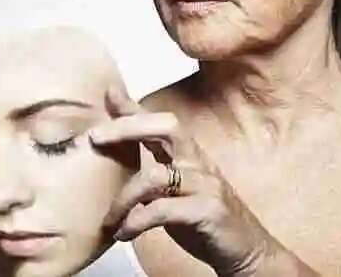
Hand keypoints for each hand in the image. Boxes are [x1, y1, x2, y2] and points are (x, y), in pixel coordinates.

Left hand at [90, 88, 275, 276]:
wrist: (245, 247)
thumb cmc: (202, 216)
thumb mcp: (173, 190)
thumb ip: (150, 172)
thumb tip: (117, 160)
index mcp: (187, 153)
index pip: (159, 121)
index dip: (134, 107)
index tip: (109, 93)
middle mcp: (197, 161)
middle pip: (166, 127)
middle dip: (127, 127)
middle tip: (94, 138)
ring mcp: (205, 183)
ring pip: (155, 175)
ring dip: (123, 199)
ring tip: (109, 220)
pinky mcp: (208, 209)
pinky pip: (163, 209)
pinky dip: (137, 221)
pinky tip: (124, 232)